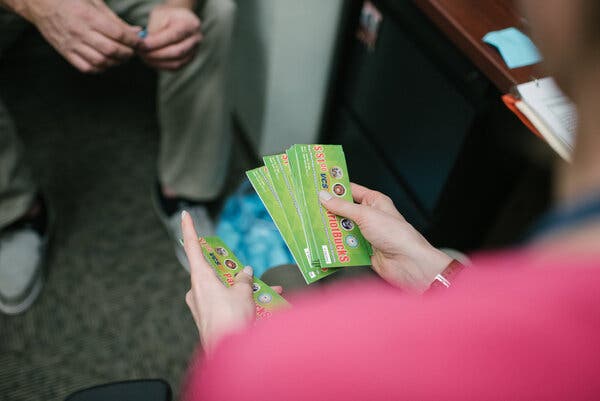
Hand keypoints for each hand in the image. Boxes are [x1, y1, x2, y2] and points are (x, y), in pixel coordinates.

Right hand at [25, 0, 141, 72]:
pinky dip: (101, 67)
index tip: (141, 43)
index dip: (133, 41)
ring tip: (121, 56)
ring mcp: (72, 44)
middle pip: (111, 50)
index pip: (118, 34)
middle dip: (128, 53)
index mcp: (88, 16)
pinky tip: (106, 61)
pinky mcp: (65, 52)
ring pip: (101, 61)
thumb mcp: (95, 3)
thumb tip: (138, 32)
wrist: (40, 3)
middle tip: (133, 50)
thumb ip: (117, 20)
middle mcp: (80, 32)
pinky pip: (87, 67)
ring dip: (116, 62)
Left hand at [138, 4, 201, 70]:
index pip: (174, 36)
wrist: (179, 20)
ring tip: (143, 57)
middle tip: (141, 53)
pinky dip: (161, 65)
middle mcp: (196, 39)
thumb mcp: (159, 15)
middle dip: (156, 54)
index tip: (142, 44)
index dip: (157, 42)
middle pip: (177, 52)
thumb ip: (154, 30)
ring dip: (157, 62)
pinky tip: (150, 60)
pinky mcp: (188, 60)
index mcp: (191, 24)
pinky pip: (175, 67)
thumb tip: (144, 45)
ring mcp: (194, 52)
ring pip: (176, 63)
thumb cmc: (168, 16)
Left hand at [182, 211, 284, 352]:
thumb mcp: (243, 293)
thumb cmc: (230, 321)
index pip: (192, 247)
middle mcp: (198, 290)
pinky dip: (242, 302)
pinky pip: (226, 303)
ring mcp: (202, 306)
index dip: (189, 229)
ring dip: (244, 288)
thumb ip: (244, 279)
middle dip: (235, 271)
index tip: (184, 215)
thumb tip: (245, 272)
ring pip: (224, 289)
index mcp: (201, 278)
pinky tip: (262, 305)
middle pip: (215, 271)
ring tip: (268, 291)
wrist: (227, 352)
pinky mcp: (209, 318)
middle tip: (249, 271)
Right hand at [319, 183, 451, 292]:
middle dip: (329, 211)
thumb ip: (343, 207)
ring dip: (331, 229)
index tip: (318, 186)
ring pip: (342, 229)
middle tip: (309, 208)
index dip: (335, 188)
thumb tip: (325, 197)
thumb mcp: (365, 215)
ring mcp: (366, 234)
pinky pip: (345, 246)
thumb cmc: (396, 235)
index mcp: (375, 202)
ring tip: (313, 226)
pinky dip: (336, 245)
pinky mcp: (362, 250)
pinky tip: (324, 244)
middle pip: (344, 211)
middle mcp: (370, 216)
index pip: (351, 190)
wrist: (408, 264)